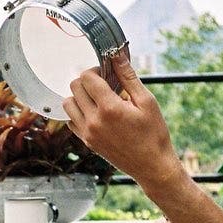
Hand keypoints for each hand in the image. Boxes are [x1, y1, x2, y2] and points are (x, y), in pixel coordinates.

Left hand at [63, 51, 183, 190]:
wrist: (152, 166)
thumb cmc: (154, 134)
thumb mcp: (147, 101)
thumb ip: (128, 77)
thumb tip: (117, 56)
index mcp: (109, 108)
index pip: (86, 77)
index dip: (95, 70)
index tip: (106, 73)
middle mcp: (94, 120)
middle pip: (74, 87)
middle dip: (87, 81)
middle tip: (103, 84)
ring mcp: (88, 133)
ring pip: (68, 104)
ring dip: (79, 96)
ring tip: (97, 98)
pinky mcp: (86, 142)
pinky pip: (71, 121)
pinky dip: (78, 113)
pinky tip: (95, 113)